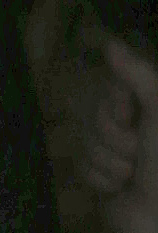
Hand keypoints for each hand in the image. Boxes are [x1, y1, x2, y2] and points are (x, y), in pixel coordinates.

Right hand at [85, 36, 157, 232]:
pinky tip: (121, 189)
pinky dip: (102, 182)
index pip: (108, 93)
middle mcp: (133, 126)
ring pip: (85, 146)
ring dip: (110, 165)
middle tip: (139, 153)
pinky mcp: (103, 179)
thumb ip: (137, 76)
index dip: (115, 108)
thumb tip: (110, 43)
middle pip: (91, 120)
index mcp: (149, 108)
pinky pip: (82, 170)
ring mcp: (116, 153)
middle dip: (114, 140)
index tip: (133, 119)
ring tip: (133, 176)